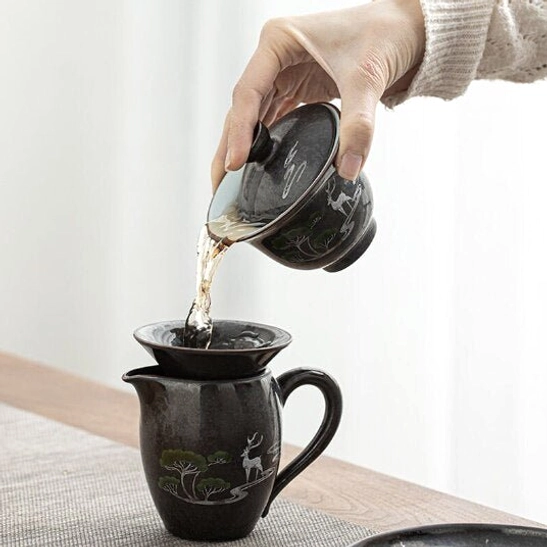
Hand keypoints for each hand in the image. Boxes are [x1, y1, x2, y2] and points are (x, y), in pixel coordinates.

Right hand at [211, 0, 424, 189]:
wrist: (405, 31)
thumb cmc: (383, 34)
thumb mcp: (367, 78)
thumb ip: (357, 124)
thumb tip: (347, 168)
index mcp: (278, 42)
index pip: (248, 92)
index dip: (240, 131)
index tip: (236, 163)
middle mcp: (274, 58)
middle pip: (242, 108)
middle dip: (230, 146)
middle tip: (220, 184)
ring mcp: (283, 74)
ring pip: (252, 117)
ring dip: (242, 148)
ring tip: (230, 183)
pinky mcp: (296, 90)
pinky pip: (272, 120)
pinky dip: (262, 144)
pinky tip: (256, 166)